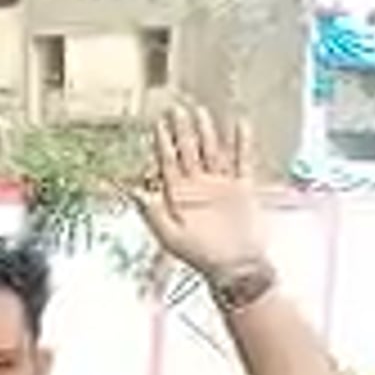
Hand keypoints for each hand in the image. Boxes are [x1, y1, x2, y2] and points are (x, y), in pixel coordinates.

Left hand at [131, 105, 271, 291]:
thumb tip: (132, 191)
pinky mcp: (241, 187)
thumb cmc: (200, 255)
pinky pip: (242, 160)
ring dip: (207, 132)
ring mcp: (219, 184)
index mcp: (177, 195)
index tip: (158, 125)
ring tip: (201, 112)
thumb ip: (152, 212)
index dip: (163, 143)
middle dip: (182, 131)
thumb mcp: (170, 236)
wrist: (234, 267)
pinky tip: (240, 124)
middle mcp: (197, 186)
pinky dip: (241, 143)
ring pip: (212, 152)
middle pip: (188, 152)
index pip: (167, 163)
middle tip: (176, 108)